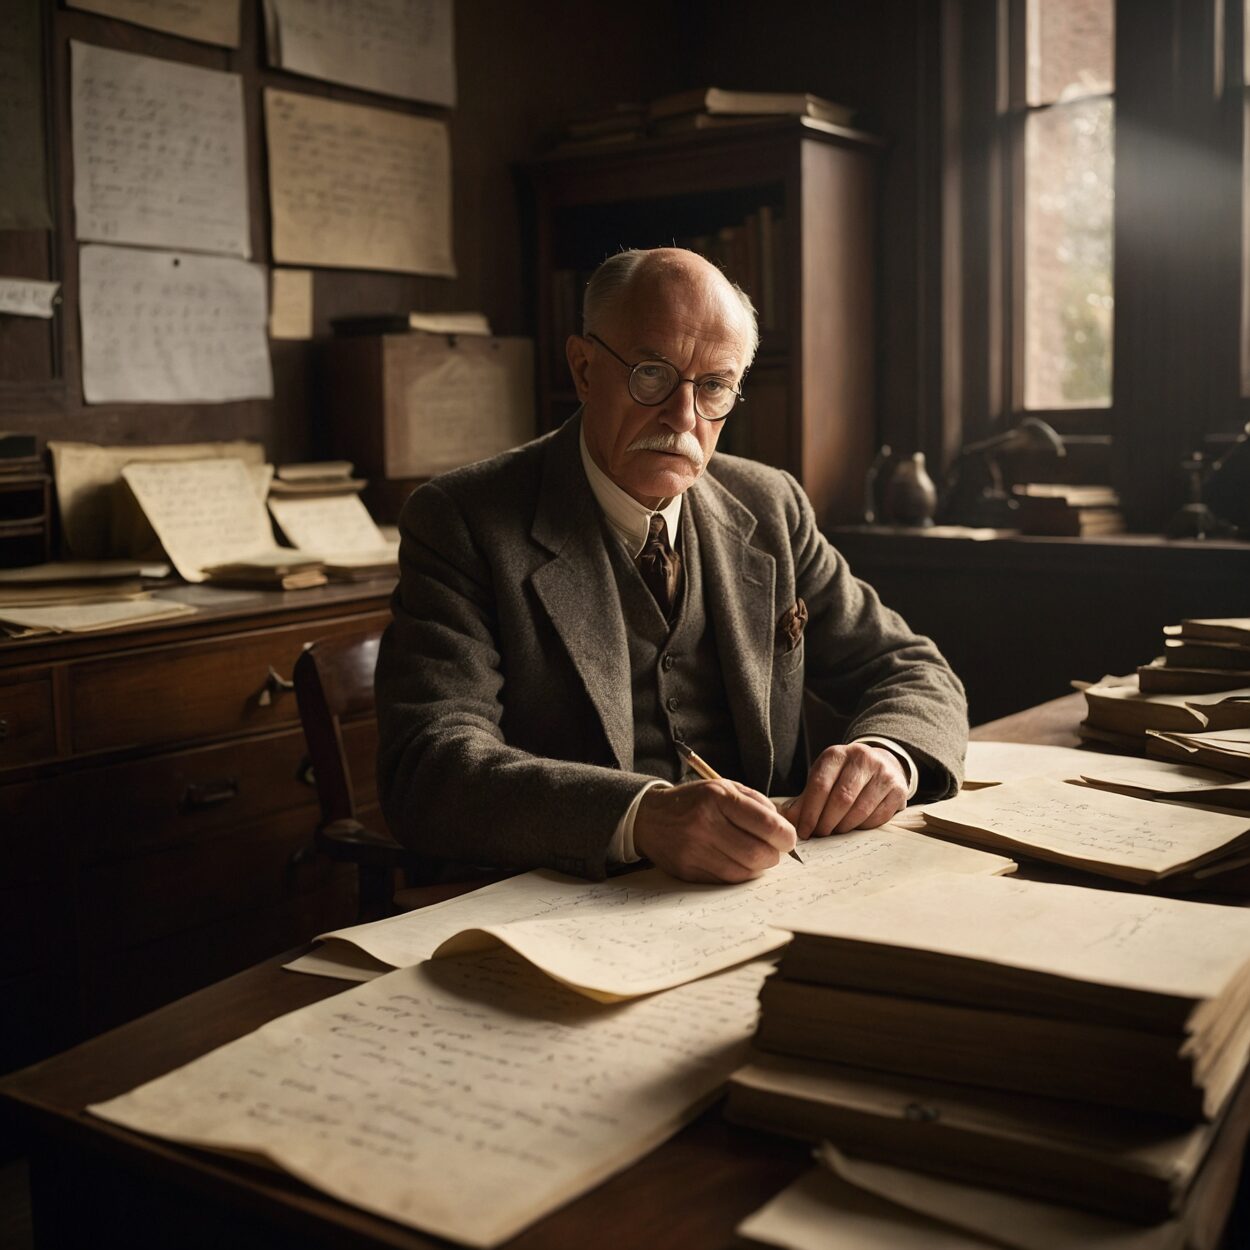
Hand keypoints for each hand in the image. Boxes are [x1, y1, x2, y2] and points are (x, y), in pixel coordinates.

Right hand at [634, 780, 798, 883]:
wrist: (649, 817)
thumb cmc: (695, 801)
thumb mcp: (725, 788)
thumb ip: (757, 804)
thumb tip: (785, 829)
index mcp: (718, 798)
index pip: (767, 825)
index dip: (786, 837)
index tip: (787, 838)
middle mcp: (705, 824)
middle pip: (759, 854)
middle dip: (774, 855)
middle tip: (772, 850)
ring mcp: (695, 850)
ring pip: (745, 872)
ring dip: (758, 866)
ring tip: (754, 854)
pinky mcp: (689, 870)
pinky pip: (727, 880)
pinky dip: (740, 874)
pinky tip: (736, 861)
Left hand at [786, 742, 907, 839]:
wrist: (880, 763)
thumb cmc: (843, 776)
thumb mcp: (822, 779)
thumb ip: (805, 800)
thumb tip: (787, 821)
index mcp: (836, 754)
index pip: (820, 785)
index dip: (810, 812)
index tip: (804, 832)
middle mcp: (861, 758)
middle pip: (841, 798)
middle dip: (827, 822)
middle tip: (820, 835)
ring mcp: (883, 772)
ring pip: (861, 809)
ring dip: (845, 827)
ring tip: (836, 832)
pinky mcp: (898, 788)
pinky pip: (879, 816)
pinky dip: (864, 827)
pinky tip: (855, 828)